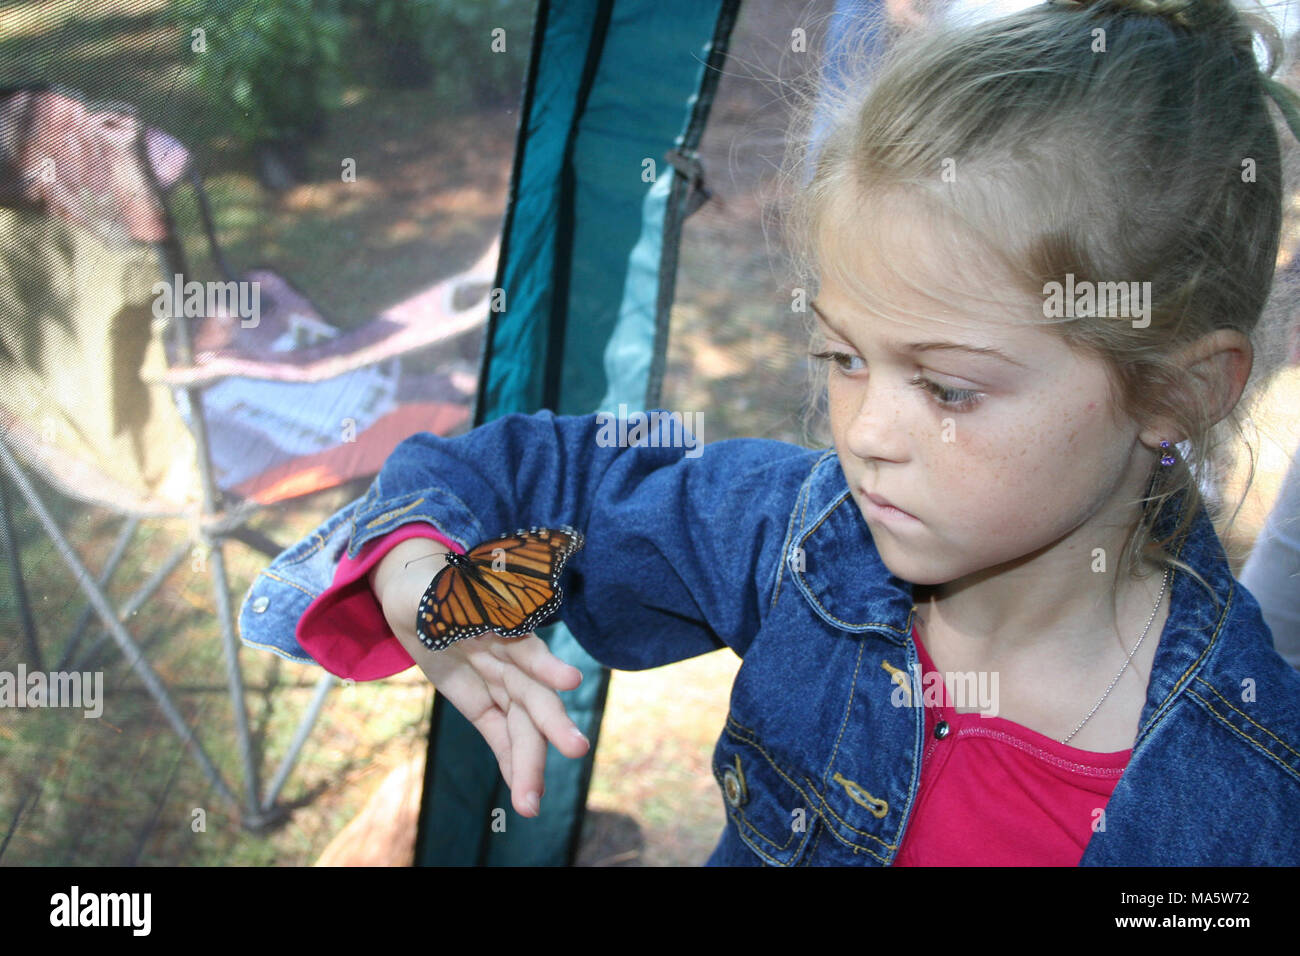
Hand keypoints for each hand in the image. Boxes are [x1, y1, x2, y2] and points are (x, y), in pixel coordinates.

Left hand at [369, 538, 589, 816]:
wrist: (416, 599)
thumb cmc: (428, 588)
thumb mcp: (430, 591)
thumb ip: (445, 603)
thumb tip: (438, 604)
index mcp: (500, 625)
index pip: (526, 647)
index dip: (546, 664)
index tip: (570, 682)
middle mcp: (508, 656)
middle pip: (532, 695)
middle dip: (552, 725)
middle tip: (576, 750)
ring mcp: (498, 681)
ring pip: (521, 725)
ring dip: (529, 762)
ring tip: (531, 804)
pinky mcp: (481, 702)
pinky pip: (499, 734)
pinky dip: (511, 762)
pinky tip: (522, 792)